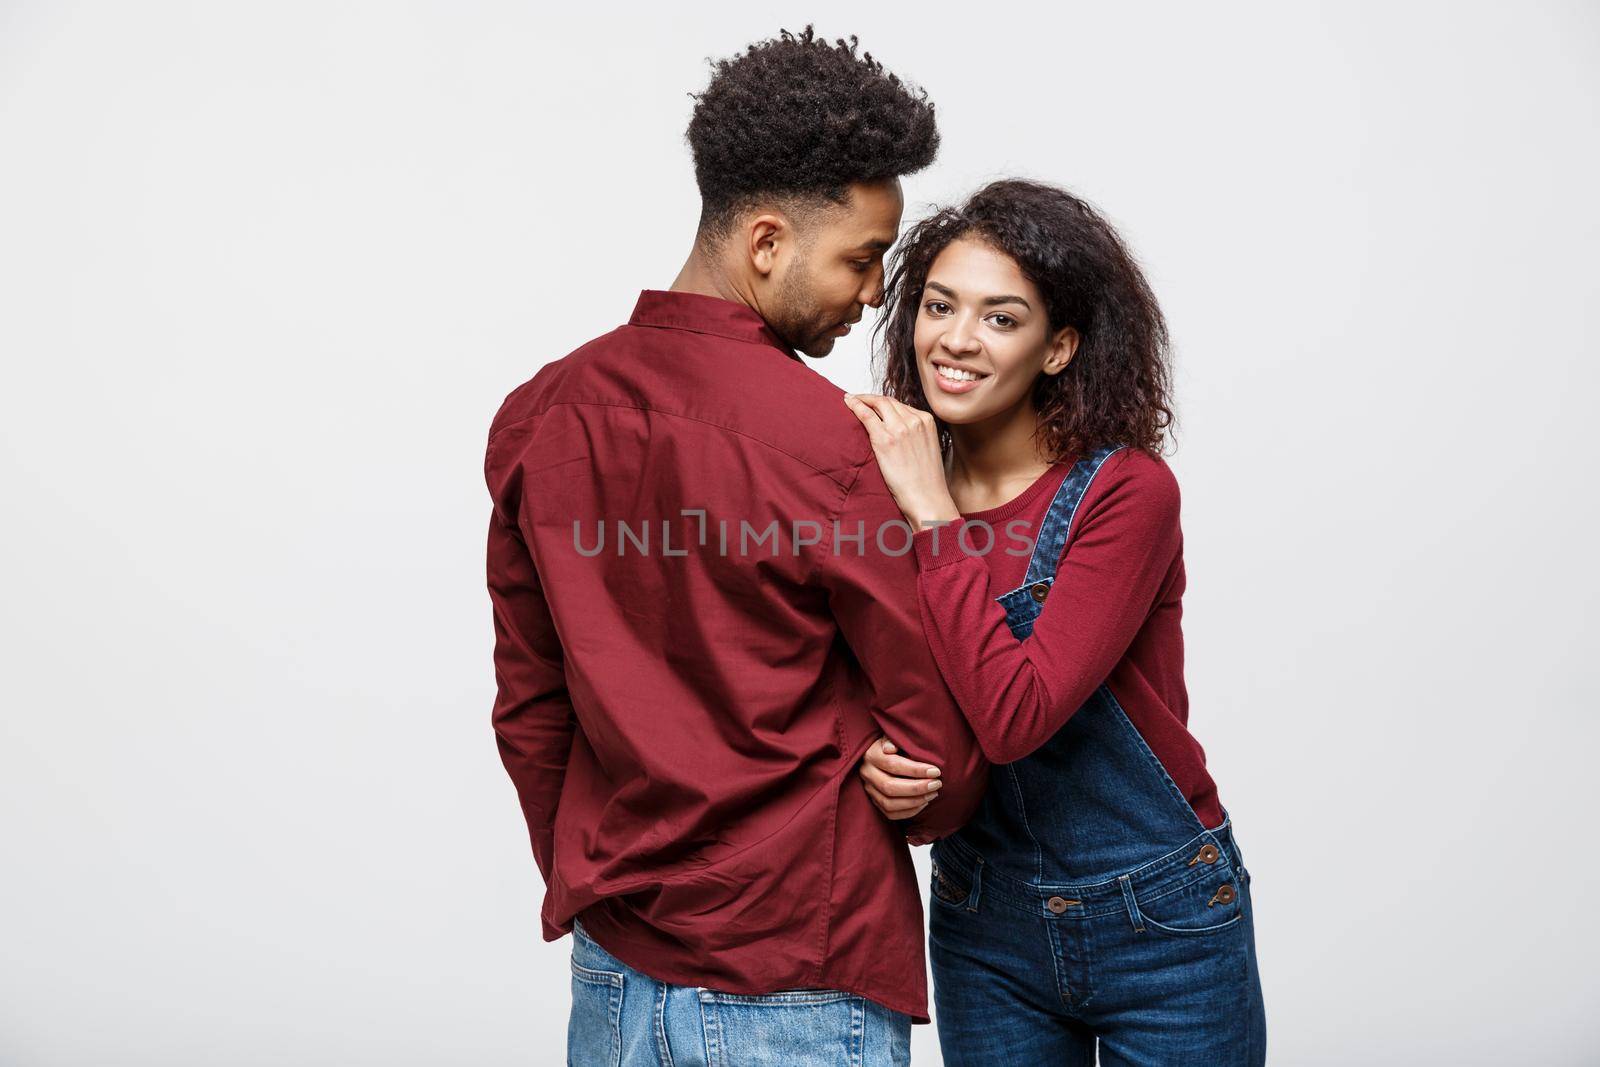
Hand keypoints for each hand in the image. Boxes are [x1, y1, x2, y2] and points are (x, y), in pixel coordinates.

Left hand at [841, 393, 960, 531]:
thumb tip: (897, 435)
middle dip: (871, 398)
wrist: (927, 498)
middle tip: (858, 399)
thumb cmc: (926, 482)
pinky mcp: (884, 439)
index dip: (884, 403)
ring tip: (851, 400)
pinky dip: (856, 405)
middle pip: (888, 401)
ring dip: (862, 399)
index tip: (874, 404)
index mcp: (927, 421)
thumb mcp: (927, 450)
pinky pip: (866, 414)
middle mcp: (915, 420)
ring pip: (878, 403)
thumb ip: (915, 436)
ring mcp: (899, 428)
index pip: (901, 405)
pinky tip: (848, 402)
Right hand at [857, 735, 943, 820]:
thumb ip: (894, 738)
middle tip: (937, 784)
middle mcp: (867, 773)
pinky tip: (924, 803)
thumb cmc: (895, 743)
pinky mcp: (874, 801)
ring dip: (914, 801)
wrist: (884, 752)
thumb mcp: (894, 735)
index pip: (893, 765)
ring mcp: (869, 789)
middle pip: (890, 787)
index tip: (936, 771)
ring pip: (889, 803)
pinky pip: (890, 814)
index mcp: (871, 755)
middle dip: (917, 788)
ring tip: (933, 794)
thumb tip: (890, 748)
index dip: (915, 770)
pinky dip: (909, 811)